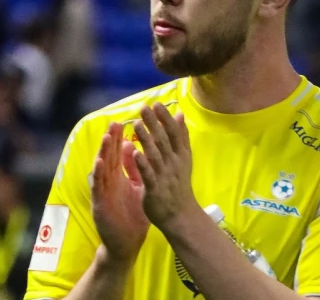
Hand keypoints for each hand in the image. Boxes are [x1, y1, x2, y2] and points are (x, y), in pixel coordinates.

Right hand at [91, 122, 149, 261]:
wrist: (126, 243)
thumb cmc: (132, 216)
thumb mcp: (136, 188)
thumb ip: (134, 169)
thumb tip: (131, 146)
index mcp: (117, 178)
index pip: (116, 154)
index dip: (118, 139)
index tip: (122, 122)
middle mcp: (108, 183)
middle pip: (108, 157)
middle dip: (110, 140)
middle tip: (113, 123)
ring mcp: (102, 193)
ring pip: (101, 169)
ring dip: (102, 153)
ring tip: (106, 137)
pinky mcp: (99, 204)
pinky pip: (98, 187)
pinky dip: (97, 174)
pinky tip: (98, 162)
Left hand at [132, 103, 200, 229]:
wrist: (180, 215)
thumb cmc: (179, 185)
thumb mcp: (184, 158)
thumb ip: (181, 137)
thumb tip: (180, 114)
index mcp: (181, 155)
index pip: (174, 132)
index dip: (165, 118)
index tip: (156, 104)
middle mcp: (174, 163)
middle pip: (164, 140)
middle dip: (154, 123)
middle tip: (144, 107)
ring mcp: (165, 176)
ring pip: (155, 155)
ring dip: (147, 139)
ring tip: (137, 124)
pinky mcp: (155, 189)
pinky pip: (148, 174)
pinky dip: (142, 163)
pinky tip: (134, 152)